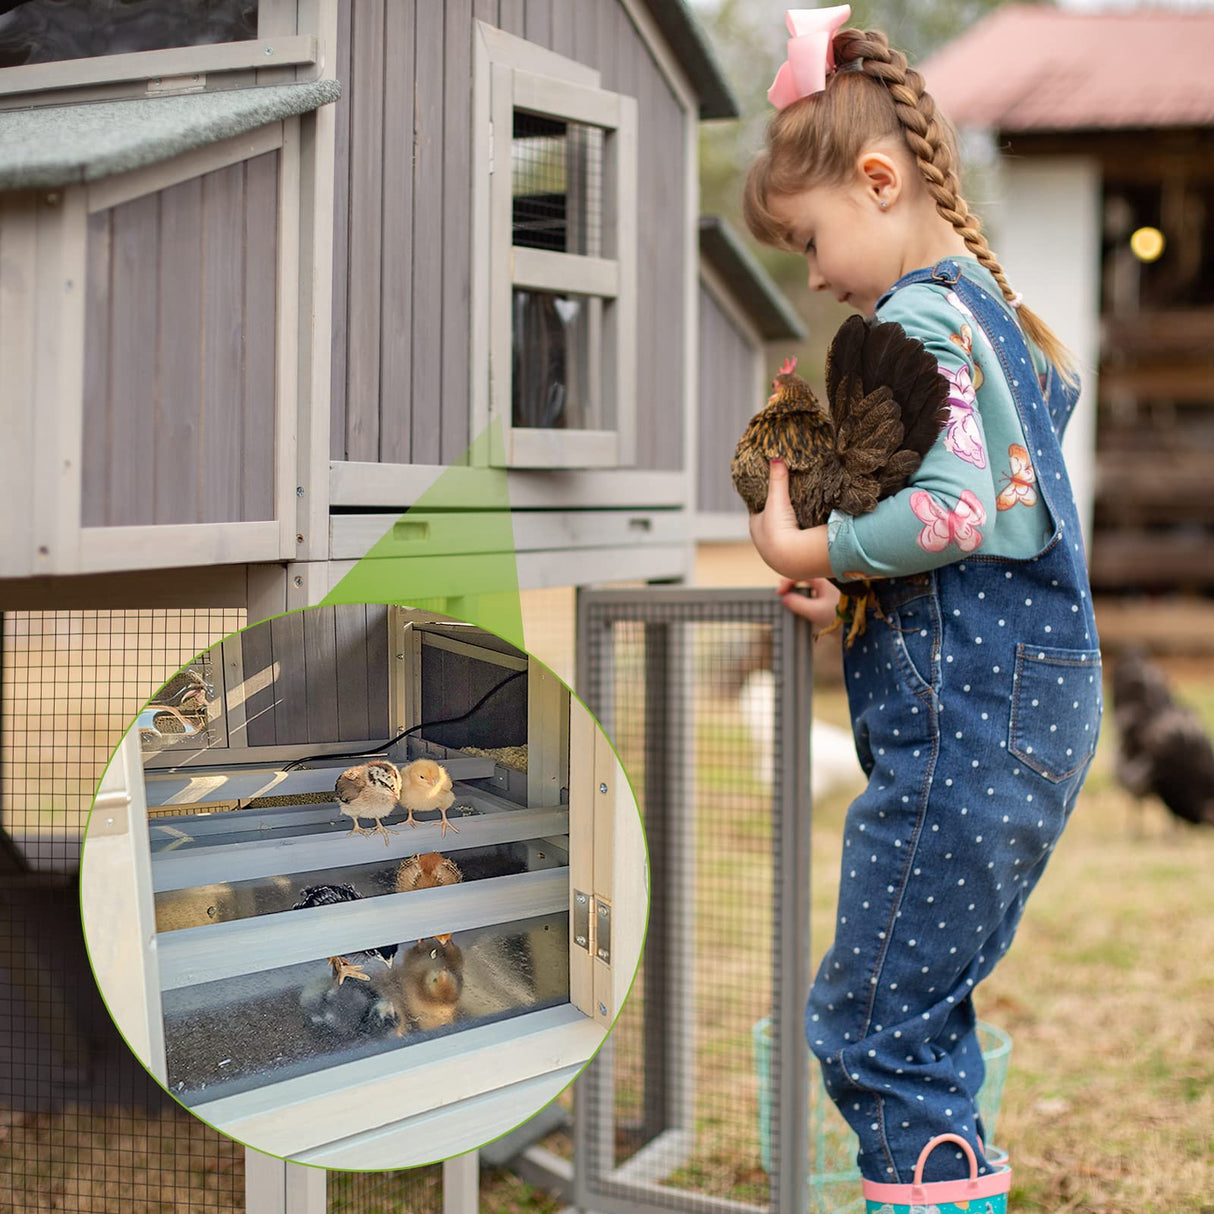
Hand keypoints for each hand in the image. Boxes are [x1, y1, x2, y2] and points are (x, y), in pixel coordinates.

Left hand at [747, 459, 832, 581]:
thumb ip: (777, 479)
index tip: (773, 494)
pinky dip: (800, 539)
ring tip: (801, 519)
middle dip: (778, 516)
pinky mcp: (793, 560)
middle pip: (770, 523)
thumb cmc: (779, 529)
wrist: (795, 558)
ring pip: (783, 536)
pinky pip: (796, 545)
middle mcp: (763, 542)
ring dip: (790, 530)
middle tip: (789, 506)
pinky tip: (808, 534)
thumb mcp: (777, 500)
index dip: (765, 502)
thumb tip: (776, 457)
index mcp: (755, 527)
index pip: (758, 510)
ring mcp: (777, 553)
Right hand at [776, 577, 840, 631]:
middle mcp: (829, 578)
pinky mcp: (835, 595)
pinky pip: (818, 589)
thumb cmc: (841, 617)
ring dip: (800, 589)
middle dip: (792, 583)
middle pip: (806, 575)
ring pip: (812, 583)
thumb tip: (784, 598)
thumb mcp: (815, 611)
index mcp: (825, 577)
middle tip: (782, 593)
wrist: (862, 627)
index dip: (787, 582)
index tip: (779, 593)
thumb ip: (797, 603)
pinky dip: (808, 593)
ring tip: (790, 596)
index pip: (801, 573)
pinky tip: (803, 601)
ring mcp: (833, 586)